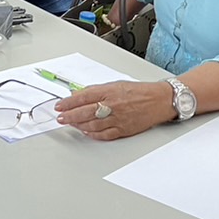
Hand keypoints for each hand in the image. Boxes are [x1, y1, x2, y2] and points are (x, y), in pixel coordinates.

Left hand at [54, 81, 174, 139]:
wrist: (159, 100)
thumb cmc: (139, 91)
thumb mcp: (115, 84)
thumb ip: (97, 90)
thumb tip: (79, 95)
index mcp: (109, 92)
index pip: (83, 97)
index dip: (68, 103)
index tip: (59, 106)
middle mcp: (112, 105)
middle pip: (84, 112)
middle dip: (69, 116)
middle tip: (60, 118)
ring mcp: (118, 119)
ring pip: (92, 125)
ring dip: (78, 125)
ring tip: (71, 124)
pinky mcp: (123, 129)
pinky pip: (104, 134)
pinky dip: (92, 134)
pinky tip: (86, 132)